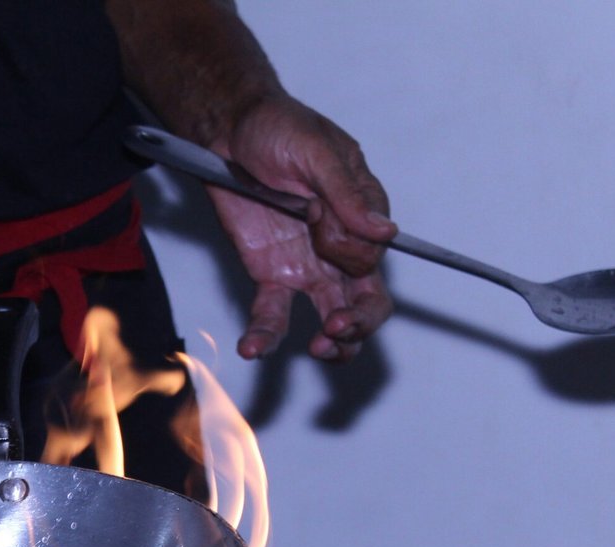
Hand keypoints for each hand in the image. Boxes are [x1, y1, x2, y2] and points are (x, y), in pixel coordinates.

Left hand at [207, 97, 395, 361]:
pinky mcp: (272, 276)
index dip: (352, 254)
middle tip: (338, 326)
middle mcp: (342, 248)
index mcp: (363, 214)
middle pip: (368, 300)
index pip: (374, 255)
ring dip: (336, 342)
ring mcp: (309, 266)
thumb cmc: (280, 130)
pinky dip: (265, 336)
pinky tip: (253, 349)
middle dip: (361, 321)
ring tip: (321, 347)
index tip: (322, 222)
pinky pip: (273, 315)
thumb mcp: (317, 152)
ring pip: (335, 319)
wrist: (229, 131)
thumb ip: (348, 194)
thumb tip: (385, 232)